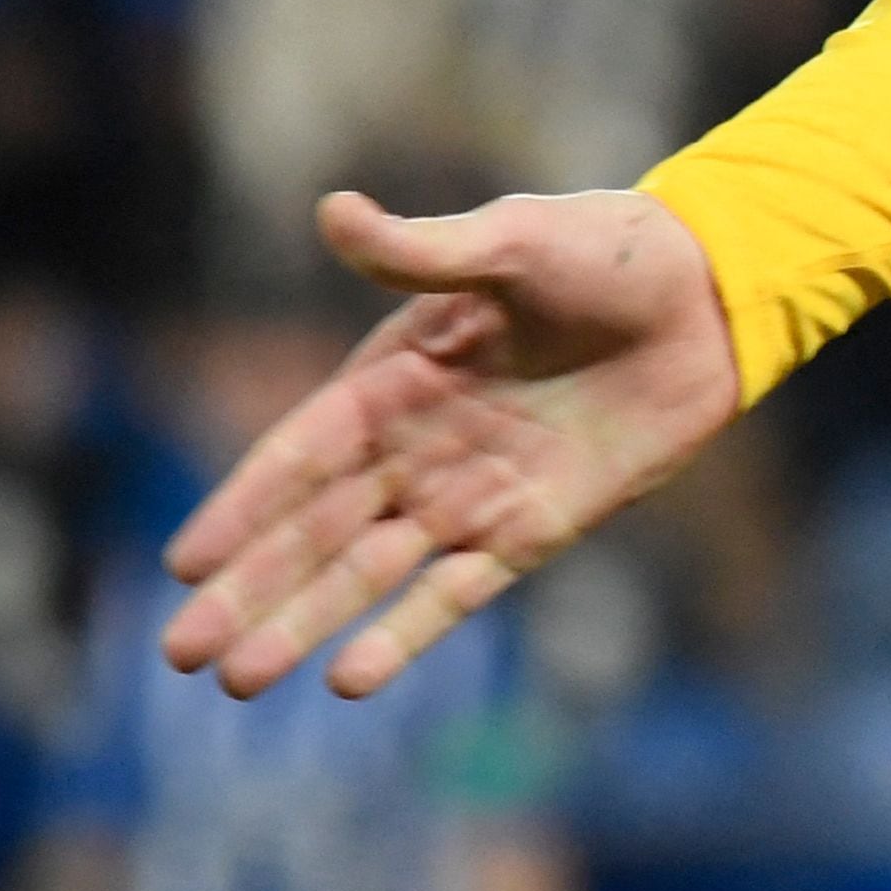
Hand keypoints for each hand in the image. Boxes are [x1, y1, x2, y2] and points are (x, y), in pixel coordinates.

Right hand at [161, 190, 743, 698]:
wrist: (712, 292)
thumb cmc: (607, 251)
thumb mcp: (510, 241)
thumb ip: (422, 252)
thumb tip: (333, 210)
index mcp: (393, 377)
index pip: (298, 455)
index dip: (242, 508)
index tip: (182, 564)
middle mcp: (418, 445)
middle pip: (314, 530)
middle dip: (249, 590)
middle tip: (178, 653)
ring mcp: (473, 493)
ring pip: (368, 573)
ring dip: (304, 624)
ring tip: (236, 679)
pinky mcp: (535, 529)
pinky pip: (457, 593)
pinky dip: (404, 635)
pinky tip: (348, 680)